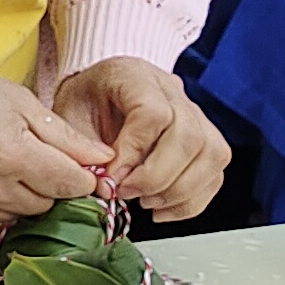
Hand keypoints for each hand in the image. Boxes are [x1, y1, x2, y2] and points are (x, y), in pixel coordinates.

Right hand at [0, 46, 106, 224]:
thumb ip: (63, 136)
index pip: (70, 185)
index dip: (82, 177)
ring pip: (14, 215)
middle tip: (32, 157)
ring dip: (17, 194)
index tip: (80, 170)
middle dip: (48, 184)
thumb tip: (101, 160)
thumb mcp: (17, 100)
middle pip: (44, 204)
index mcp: (10, 154)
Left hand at [53, 56, 229, 223]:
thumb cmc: (84, 105)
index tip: (111, 176)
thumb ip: (85, 150)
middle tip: (126, 192)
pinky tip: (161, 208)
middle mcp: (174, 92)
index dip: (134, 151)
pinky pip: (215, 175)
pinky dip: (190, 201)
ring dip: (178, 191)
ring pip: (212, 155)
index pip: (153, 113)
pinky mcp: (206, 142)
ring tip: (144, 201)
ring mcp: (196, 116)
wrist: (98, 95)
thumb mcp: (69, 118)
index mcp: (135, 76)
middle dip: (157, 177)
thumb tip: (106, 187)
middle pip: (189, 136)